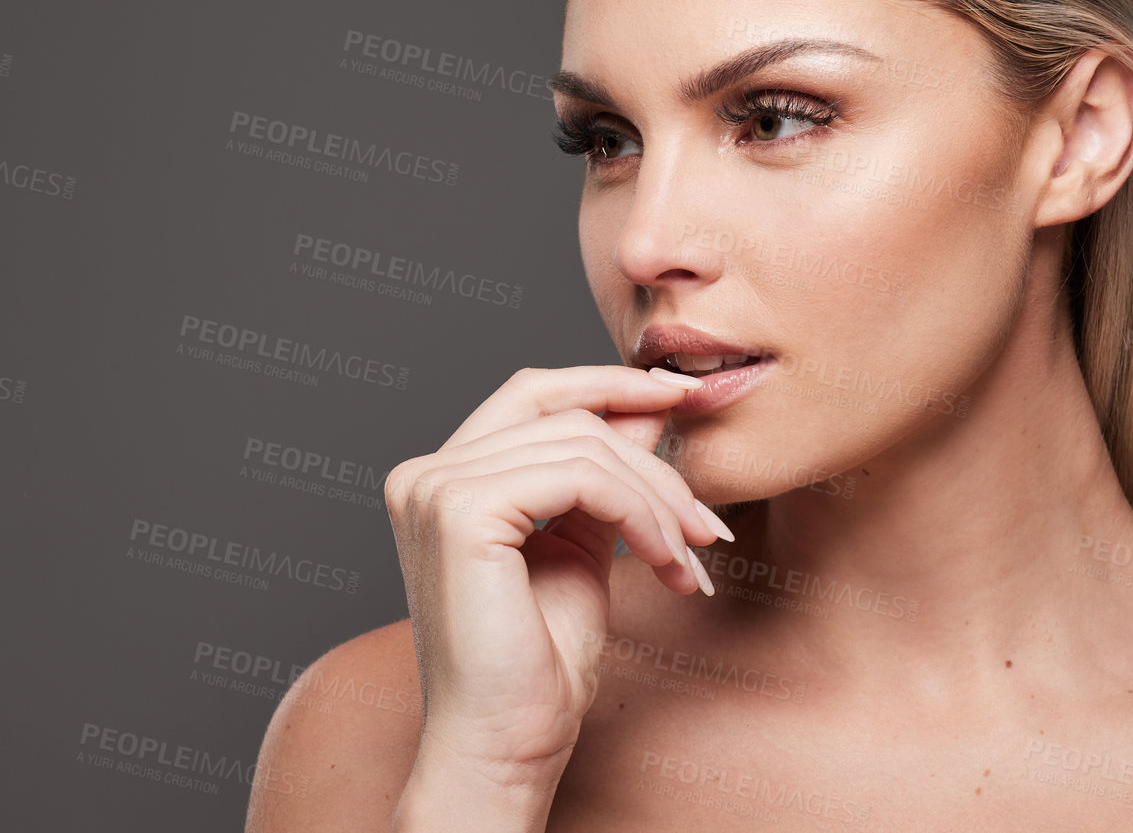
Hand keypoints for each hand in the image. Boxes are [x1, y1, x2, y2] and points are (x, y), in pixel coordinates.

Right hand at [383, 364, 732, 795]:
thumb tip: (648, 406)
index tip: (682, 398)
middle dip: (652, 457)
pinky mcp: (461, 512)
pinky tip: (666, 563)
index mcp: (443, 477)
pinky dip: (641, 516)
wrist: (506, 747)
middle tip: (706, 516)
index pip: (534, 394)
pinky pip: (583, 480)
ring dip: (658, 503)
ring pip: (586, 448)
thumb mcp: (584, 543)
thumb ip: (604, 473)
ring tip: (692, 557)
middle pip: (567, 416)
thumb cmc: (537, 666)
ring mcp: (436, 489)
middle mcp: (425, 474)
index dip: (610, 386)